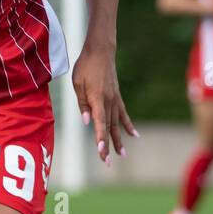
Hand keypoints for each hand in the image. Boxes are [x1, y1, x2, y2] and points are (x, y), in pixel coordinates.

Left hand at [73, 42, 137, 165]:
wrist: (100, 51)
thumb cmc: (85, 67)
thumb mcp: (77, 84)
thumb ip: (82, 104)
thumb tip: (86, 121)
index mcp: (97, 99)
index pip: (99, 122)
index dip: (100, 138)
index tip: (101, 151)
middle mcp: (108, 101)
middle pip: (108, 127)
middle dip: (108, 145)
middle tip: (108, 162)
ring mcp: (115, 99)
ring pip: (117, 123)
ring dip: (119, 139)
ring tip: (122, 154)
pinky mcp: (117, 97)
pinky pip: (123, 114)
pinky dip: (128, 125)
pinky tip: (134, 135)